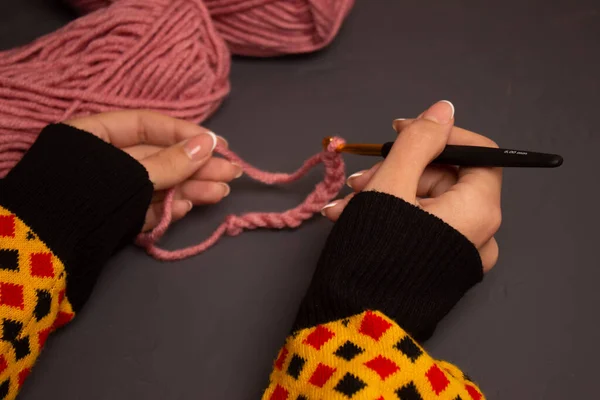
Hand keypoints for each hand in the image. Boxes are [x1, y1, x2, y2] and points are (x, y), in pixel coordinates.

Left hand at [64, 110, 241, 231]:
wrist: (43, 252)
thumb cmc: (84, 197)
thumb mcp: (131, 174)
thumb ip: (170, 162)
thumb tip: (208, 143)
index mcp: (93, 135)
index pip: (147, 125)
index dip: (185, 133)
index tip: (217, 143)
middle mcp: (102, 161)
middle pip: (158, 158)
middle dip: (196, 166)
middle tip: (232, 172)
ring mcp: (109, 192)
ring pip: (156, 185)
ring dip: (190, 189)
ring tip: (222, 192)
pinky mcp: (114, 219)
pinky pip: (145, 208)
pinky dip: (168, 208)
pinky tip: (190, 206)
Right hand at [321, 101, 501, 271]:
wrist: (355, 326)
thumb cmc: (375, 249)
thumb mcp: (391, 183)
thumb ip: (418, 141)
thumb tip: (444, 109)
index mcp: (479, 210)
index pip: (475, 152)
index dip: (437, 135)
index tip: (397, 131)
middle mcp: (479, 233)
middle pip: (442, 179)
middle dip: (395, 171)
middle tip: (357, 180)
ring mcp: (460, 253)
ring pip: (424, 203)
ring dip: (382, 194)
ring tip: (343, 205)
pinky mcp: (440, 268)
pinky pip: (420, 228)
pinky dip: (389, 218)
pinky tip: (350, 219)